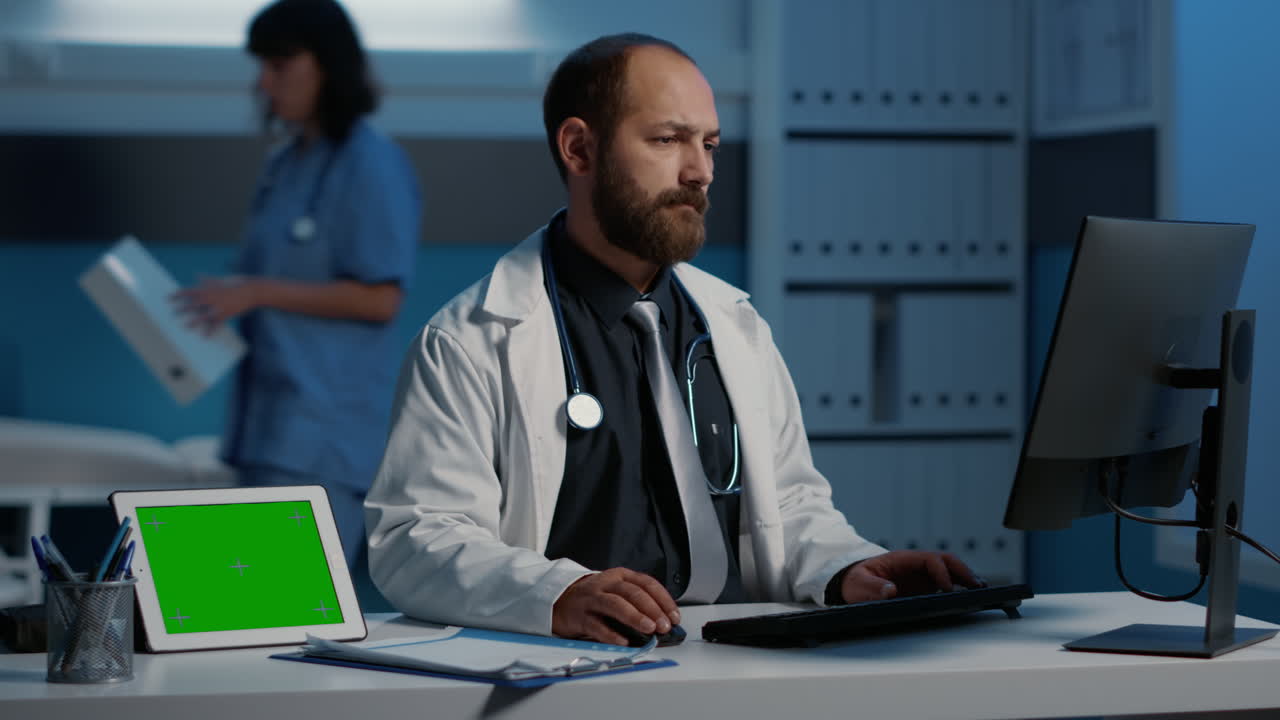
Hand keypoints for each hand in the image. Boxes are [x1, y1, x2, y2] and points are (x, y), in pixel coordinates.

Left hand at [171, 276, 259, 334]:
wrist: (252, 290)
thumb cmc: (236, 283)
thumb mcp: (220, 280)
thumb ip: (207, 279)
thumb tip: (197, 275)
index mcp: (209, 289)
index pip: (189, 291)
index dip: (178, 295)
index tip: (168, 298)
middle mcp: (212, 298)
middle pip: (193, 304)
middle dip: (182, 308)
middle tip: (172, 313)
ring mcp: (219, 307)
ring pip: (204, 315)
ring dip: (194, 321)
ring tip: (186, 326)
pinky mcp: (226, 314)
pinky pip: (217, 324)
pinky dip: (210, 331)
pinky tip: (204, 337)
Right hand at [552, 568, 680, 645]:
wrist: (559, 600)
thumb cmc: (594, 598)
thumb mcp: (616, 591)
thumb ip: (637, 602)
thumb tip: (662, 622)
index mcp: (619, 576)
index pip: (647, 583)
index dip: (663, 599)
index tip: (674, 616)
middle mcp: (606, 584)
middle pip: (633, 593)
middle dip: (652, 609)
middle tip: (664, 625)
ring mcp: (591, 599)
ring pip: (616, 605)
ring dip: (635, 617)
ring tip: (649, 629)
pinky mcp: (578, 616)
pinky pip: (596, 625)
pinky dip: (611, 634)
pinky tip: (623, 641)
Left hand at [839, 550, 982, 603]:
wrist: (854, 584)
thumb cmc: (855, 581)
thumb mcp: (858, 584)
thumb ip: (872, 588)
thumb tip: (890, 591)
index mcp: (902, 560)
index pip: (929, 560)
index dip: (940, 573)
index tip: (947, 589)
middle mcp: (916, 565)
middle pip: (945, 560)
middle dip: (962, 571)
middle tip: (977, 586)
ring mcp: (922, 574)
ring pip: (950, 570)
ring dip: (966, 577)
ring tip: (981, 590)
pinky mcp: (925, 586)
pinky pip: (947, 582)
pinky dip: (961, 587)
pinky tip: (971, 596)